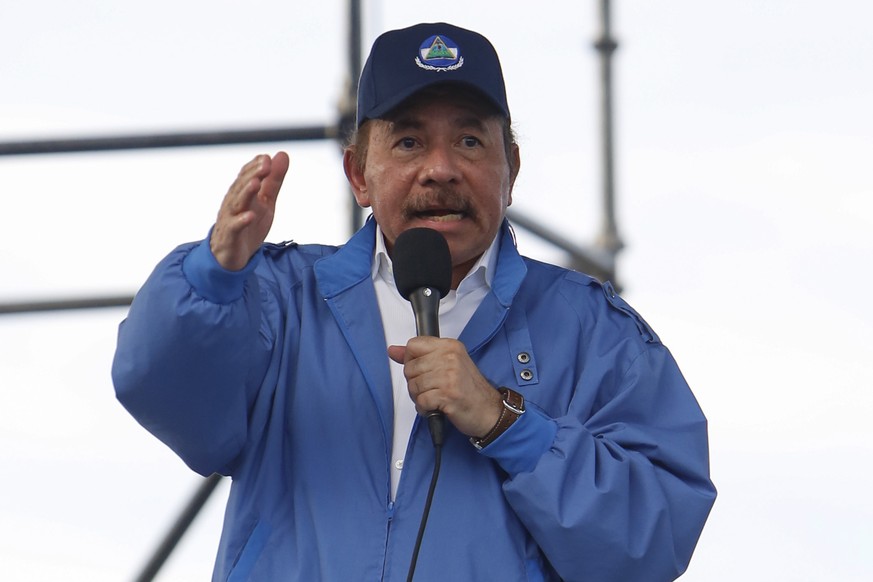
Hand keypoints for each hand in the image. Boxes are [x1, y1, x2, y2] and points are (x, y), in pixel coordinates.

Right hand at [210, 152, 289, 270]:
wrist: (232, 254)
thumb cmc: (249, 223)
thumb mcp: (266, 201)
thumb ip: (274, 180)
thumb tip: (282, 154)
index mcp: (242, 192)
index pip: (246, 175)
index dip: (256, 166)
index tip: (267, 158)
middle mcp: (234, 202)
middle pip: (241, 186)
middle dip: (253, 174)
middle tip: (265, 165)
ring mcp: (230, 218)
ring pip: (236, 203)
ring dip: (246, 192)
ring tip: (256, 183)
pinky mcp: (230, 236)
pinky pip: (234, 227)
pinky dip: (241, 221)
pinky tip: (249, 216)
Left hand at [388, 337, 502, 437]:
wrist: (489, 411)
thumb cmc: (469, 389)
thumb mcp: (446, 365)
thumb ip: (418, 356)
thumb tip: (393, 350)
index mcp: (450, 346)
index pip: (413, 345)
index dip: (412, 361)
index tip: (423, 370)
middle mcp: (450, 358)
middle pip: (410, 367)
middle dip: (415, 383)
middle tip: (431, 389)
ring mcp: (449, 376)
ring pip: (413, 385)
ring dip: (420, 397)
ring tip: (434, 398)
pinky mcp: (448, 395)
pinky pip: (421, 401)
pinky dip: (425, 409)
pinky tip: (436, 407)